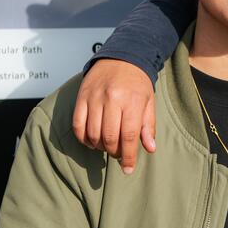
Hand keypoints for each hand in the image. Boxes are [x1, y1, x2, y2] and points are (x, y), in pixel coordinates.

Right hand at [72, 59, 156, 173]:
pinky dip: (83, 138)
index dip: (129, 155)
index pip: (129, 135)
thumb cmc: (138, 83)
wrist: (121, 58)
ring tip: (107, 146)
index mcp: (132, 101)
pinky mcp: (81, 97)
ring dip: (99, 146)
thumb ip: (148, 125)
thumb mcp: (149, 102)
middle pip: (109, 137)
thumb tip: (150, 148)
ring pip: (92, 133)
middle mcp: (112, 99)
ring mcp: (94, 98)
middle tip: (118, 154)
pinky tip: (91, 141)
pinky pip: (77, 124)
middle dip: (114, 152)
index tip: (128, 169)